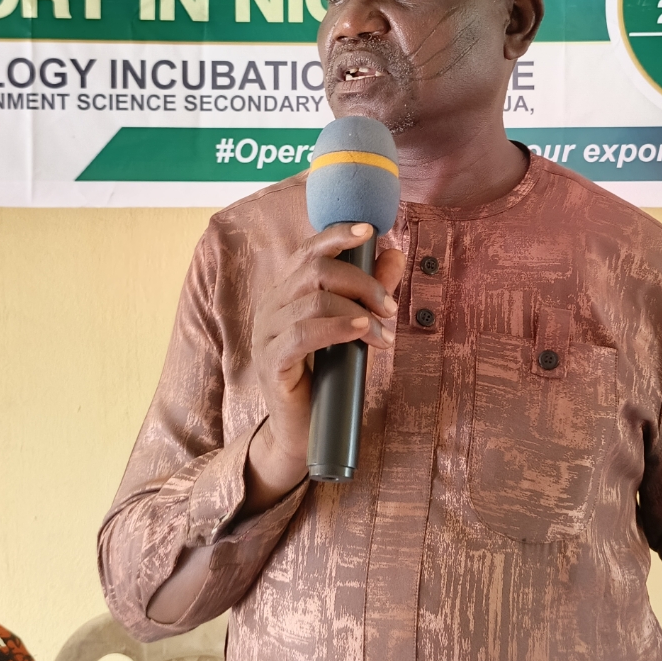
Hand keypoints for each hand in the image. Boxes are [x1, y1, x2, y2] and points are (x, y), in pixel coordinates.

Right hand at [246, 222, 404, 510]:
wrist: (302, 429)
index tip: (371, 231)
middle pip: (316, 269)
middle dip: (362, 281)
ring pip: (314, 299)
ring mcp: (266, 333)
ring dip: (359, 310)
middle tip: (391, 307)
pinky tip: (363, 332)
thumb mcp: (354, 326)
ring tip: (384, 335)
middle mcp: (270, 305)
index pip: (307, 249)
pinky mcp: (271, 362)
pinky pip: (304, 333)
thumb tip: (395, 253)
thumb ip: (370, 290)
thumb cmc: (328, 375)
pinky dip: (339, 327)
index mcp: (286, 291)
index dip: (337, 234)